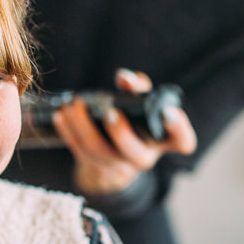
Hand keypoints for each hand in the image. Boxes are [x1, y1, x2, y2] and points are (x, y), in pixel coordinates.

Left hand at [53, 69, 196, 194]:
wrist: (111, 151)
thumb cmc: (132, 118)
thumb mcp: (139, 101)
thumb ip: (136, 87)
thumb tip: (125, 78)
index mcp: (163, 141)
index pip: (182, 141)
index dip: (179, 130)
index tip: (168, 112)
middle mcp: (144, 157)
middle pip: (137, 156)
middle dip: (122, 134)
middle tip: (110, 112)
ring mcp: (118, 166)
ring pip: (100, 154)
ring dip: (84, 129)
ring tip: (74, 106)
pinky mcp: (93, 165)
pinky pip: (78, 152)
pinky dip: (68, 133)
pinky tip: (61, 115)